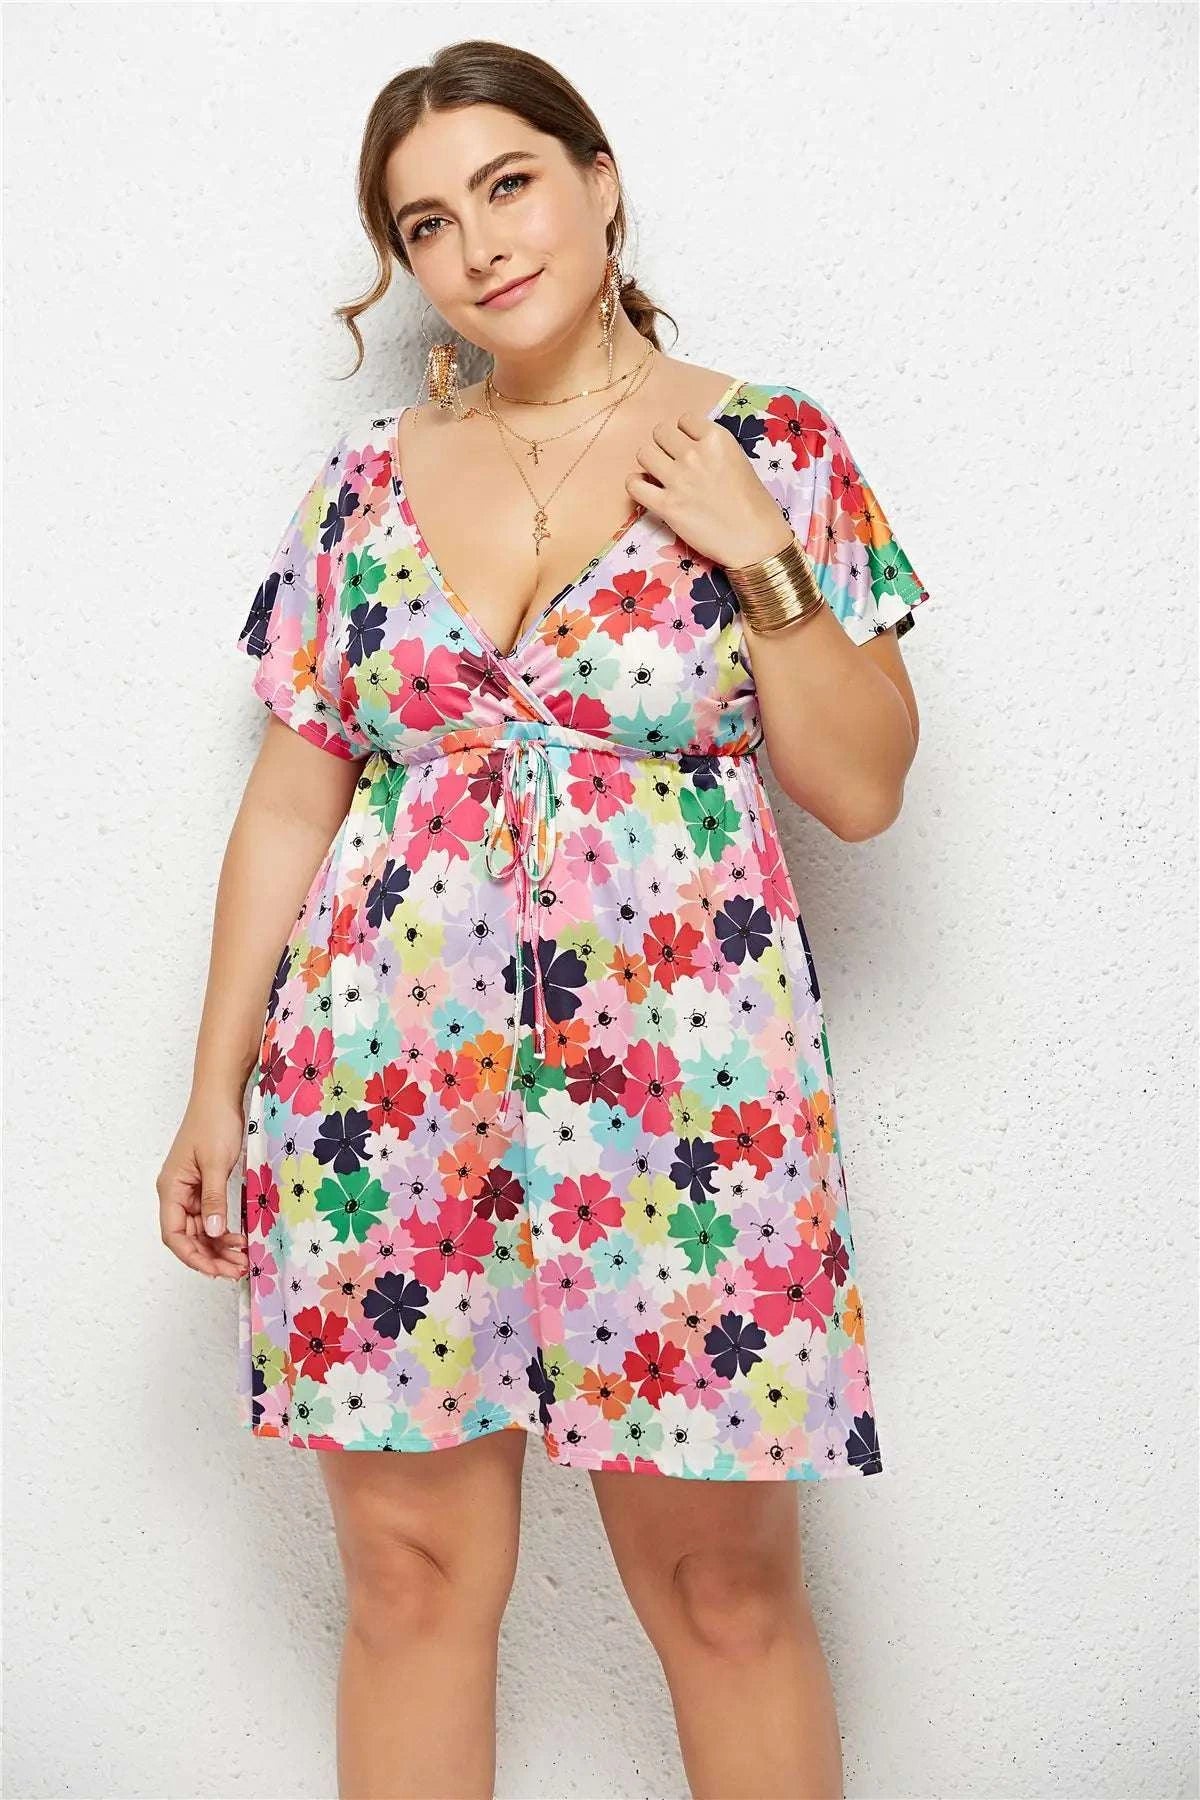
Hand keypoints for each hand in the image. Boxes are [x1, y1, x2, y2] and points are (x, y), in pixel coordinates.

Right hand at [157, 1091, 249, 1280]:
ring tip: (242, 1259)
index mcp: (171, 1188)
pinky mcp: (204, 1185)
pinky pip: (211, 1215)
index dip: (193, 1256)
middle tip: (237, 1269)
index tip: (215, 1270)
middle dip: (210, 1256)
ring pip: (201, 1229)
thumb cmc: (213, 1122)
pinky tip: (239, 1238)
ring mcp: (190, 1190)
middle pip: (188, 1236)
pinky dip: (224, 1229)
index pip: (174, 1234)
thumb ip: (214, 1199)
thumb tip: (214, 1232)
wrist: (220, 1095)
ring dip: (219, 1246)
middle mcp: (176, 1193)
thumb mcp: (216, 1163)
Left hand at [625, 405, 794, 569]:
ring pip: (644, 454)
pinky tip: (646, 489)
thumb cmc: (754, 504)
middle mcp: (695, 454)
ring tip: (658, 475)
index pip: (684, 420)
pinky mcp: (667, 506)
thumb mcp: (739, 461)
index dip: (684, 433)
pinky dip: (636, 485)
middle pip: (660, 432)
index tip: (688, 447)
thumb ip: (713, 450)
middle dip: (664, 445)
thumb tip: (689, 448)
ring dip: (649, 462)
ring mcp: (678, 480)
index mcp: (717, 439)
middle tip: (671, 461)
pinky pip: (634, 485)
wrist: (755, 540)